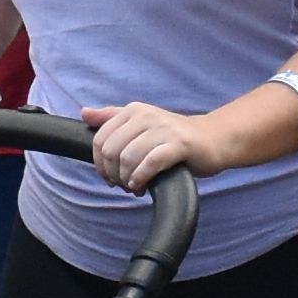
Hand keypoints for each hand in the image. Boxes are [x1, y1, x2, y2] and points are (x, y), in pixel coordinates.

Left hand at [85, 98, 210, 188]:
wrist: (213, 139)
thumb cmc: (174, 136)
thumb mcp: (141, 122)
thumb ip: (112, 117)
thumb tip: (84, 113)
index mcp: (133, 111)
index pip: (100, 139)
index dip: (99, 163)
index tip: (109, 176)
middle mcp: (146, 116)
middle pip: (111, 151)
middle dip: (112, 174)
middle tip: (122, 184)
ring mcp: (163, 130)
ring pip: (128, 158)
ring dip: (127, 179)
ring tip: (134, 186)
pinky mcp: (179, 145)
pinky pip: (150, 164)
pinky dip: (141, 179)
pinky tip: (143, 186)